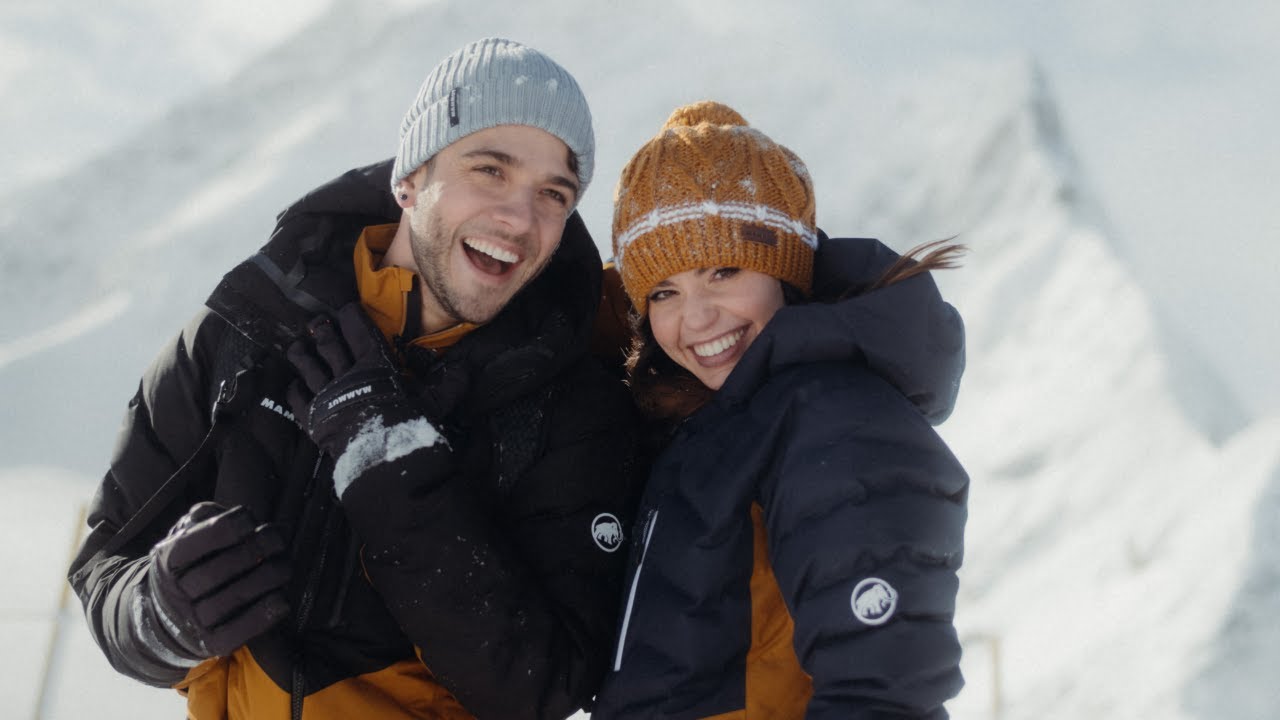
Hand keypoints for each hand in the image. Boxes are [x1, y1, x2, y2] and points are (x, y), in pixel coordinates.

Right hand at [143, 502, 289, 659]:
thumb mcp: (189, 534)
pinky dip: (263, 615)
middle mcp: (175, 592)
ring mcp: (191, 621)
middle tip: (277, 539)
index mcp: (167, 559)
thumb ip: (209, 518)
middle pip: (218, 570)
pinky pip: (237, 632)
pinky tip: (281, 600)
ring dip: (267, 578)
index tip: (248, 518)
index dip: (227, 526)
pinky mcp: (210, 644)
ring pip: (232, 599)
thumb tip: (242, 517)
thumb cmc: (192, 564)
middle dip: (256, 549)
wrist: (169, 617)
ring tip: (285, 566)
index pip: (194, 542)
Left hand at [285, 303, 447, 496]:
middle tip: (320, 322)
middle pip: (327, 341)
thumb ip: (449, 384)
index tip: (348, 309)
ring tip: (299, 345)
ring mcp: (326, 394)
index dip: (350, 314)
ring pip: (305, 364)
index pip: (357, 328)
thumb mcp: (436, 404)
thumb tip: (466, 366)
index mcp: (373, 364)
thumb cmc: (410, 427)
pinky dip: (294, 387)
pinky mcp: (313, 416)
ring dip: (301, 352)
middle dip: (322, 328)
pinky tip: (296, 383)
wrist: (384, 461)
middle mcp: (345, 373)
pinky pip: (296, 396)